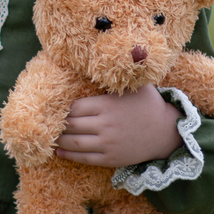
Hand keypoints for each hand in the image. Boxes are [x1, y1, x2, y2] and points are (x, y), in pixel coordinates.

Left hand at [55, 86, 181, 167]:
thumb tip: (110, 55)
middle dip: (58, 124)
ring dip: (59, 140)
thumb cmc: (149, 105)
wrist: (167, 133)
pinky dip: (69, 155)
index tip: (56, 107)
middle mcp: (105, 125)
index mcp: (107, 105)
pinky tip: (59, 152)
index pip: (75, 107)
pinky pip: (84, 158)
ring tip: (50, 137)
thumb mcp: (138, 86)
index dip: (63, 108)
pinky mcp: (110, 158)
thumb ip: (121, 75)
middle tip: (47, 123)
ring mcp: (107, 143)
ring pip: (74, 143)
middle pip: (71, 125)